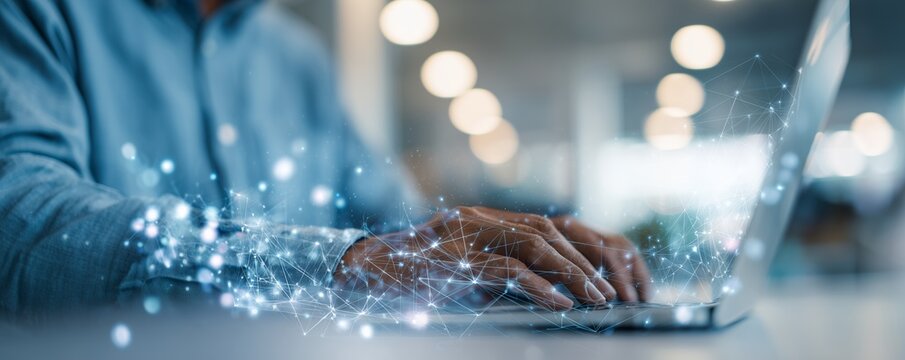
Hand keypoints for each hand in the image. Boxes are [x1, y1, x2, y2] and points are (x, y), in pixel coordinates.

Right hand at [333, 207, 634, 310]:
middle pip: (547, 230)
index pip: (547, 225)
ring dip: (571, 272)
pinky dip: (539, 287)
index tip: (607, 274)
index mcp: (485, 219)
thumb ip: (499, 271)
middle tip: (612, 291)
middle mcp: (480, 219)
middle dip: (585, 260)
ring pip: (533, 244)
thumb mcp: (464, 270)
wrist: (364, 272)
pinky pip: (507, 270)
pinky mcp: (455, 261)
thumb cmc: (415, 275)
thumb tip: (547, 289)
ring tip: (596, 299)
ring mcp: (466, 236)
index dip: (580, 248)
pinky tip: (560, 304)